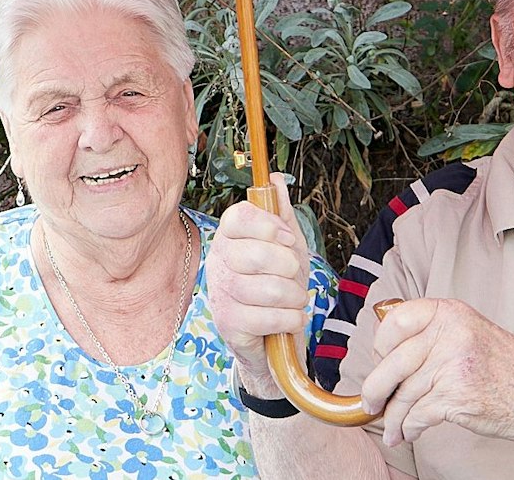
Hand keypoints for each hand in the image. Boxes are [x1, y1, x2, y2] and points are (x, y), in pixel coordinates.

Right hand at [203, 193, 313, 393]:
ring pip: (265, 289)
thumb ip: (281, 213)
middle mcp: (218, 262)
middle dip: (288, 267)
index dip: (267, 225)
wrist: (275, 334)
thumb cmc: (278, 284)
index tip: (288, 238)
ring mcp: (220, 293)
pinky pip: (266, 318)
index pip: (237, 218)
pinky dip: (290, 319)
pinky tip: (290, 319)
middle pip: (255, 255)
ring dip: (293, 296)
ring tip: (295, 300)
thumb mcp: (287, 246)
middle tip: (294, 275)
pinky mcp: (228, 323)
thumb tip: (275, 179)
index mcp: (230, 237)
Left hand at [361, 298, 513, 449]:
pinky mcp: (457, 396)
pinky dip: (408, 428)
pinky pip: (417, 415)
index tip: (378, 361)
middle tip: (371, 402)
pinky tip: (407, 433)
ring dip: (393, 417)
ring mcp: (453, 365)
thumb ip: (432, 334)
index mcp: (449, 312)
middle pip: (393, 362)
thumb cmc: (508, 366)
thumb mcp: (468, 331)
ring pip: (404, 394)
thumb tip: (387, 354)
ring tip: (391, 428)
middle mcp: (450, 334)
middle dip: (375, 389)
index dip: (380, 345)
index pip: (396, 320)